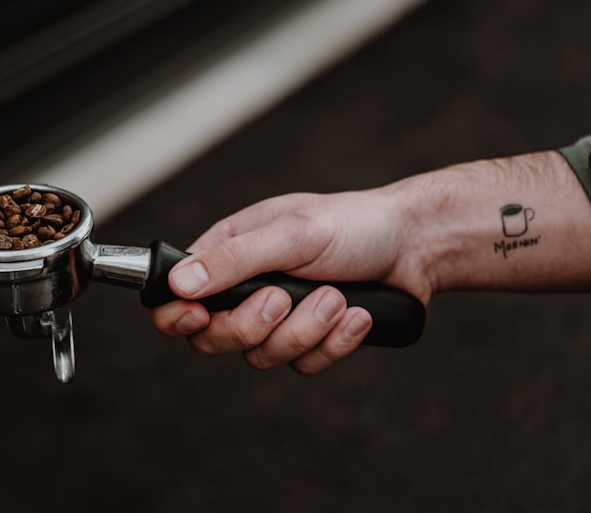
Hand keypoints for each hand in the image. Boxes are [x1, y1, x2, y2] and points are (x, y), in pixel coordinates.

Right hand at [149, 152, 590, 373]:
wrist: (414, 246)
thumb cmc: (352, 224)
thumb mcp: (291, 232)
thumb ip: (234, 260)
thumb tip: (179, 282)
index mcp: (229, 253)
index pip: (176, 296)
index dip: (177, 316)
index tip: (199, 317)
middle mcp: (247, 289)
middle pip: (214, 338)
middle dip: (254, 325)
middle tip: (285, 297)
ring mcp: (280, 320)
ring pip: (263, 357)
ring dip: (306, 329)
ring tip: (336, 296)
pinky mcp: (312, 341)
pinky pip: (305, 365)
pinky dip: (335, 343)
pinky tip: (357, 315)